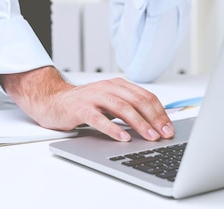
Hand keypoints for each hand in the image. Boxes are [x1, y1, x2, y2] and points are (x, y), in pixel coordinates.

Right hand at [0, 66, 173, 141]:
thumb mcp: (110, 103)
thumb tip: (156, 124)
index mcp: (119, 85)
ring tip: (149, 136)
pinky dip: (113, 128)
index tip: (169, 128)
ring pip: (122, 108)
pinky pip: (99, 119)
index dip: (160, 112)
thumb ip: (130, 109)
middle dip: (154, 118)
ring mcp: (94, 97)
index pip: (146, 97)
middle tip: (164, 134)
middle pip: (137, 101)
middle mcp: (108, 88)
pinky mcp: (80, 108)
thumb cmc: (85, 104)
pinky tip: (123, 138)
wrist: (53, 101)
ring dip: (139, 123)